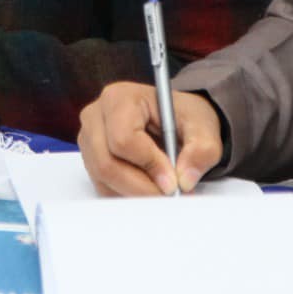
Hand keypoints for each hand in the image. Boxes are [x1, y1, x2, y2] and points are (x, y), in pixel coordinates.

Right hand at [78, 81, 223, 196]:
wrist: (175, 121)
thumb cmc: (183, 117)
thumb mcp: (203, 126)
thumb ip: (201, 150)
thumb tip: (184, 179)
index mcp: (120, 98)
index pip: (124, 139)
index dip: (149, 164)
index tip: (173, 181)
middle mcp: (96, 116)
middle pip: (107, 163)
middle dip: (141, 186)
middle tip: (169, 195)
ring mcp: (89, 139)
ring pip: (103, 179)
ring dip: (135, 192)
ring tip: (163, 190)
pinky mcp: (90, 159)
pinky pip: (103, 187)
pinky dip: (127, 194)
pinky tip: (149, 186)